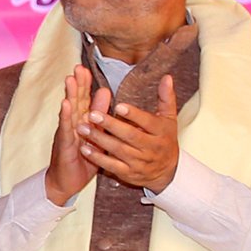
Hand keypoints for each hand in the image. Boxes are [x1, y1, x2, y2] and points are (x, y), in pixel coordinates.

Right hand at [44, 67, 105, 204]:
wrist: (66, 182)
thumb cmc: (81, 159)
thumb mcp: (96, 135)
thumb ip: (100, 114)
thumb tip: (105, 92)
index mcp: (81, 122)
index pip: (83, 100)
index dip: (85, 85)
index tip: (86, 69)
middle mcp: (72, 125)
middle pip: (75, 101)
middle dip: (77, 84)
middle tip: (78, 67)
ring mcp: (66, 133)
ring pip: (68, 111)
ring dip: (69, 95)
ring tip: (70, 80)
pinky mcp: (64, 144)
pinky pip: (66, 129)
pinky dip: (65, 116)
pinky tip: (65, 105)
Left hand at [81, 75, 180, 192]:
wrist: (167, 171)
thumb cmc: (164, 139)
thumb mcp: (169, 119)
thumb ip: (166, 98)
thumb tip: (167, 77)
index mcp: (161, 132)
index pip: (148, 122)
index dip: (134, 115)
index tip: (119, 106)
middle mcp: (151, 148)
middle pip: (130, 136)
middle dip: (110, 125)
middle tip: (92, 114)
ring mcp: (140, 162)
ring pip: (118, 150)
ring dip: (99, 139)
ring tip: (82, 127)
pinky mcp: (129, 173)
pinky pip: (112, 166)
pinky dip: (97, 158)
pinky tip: (84, 148)